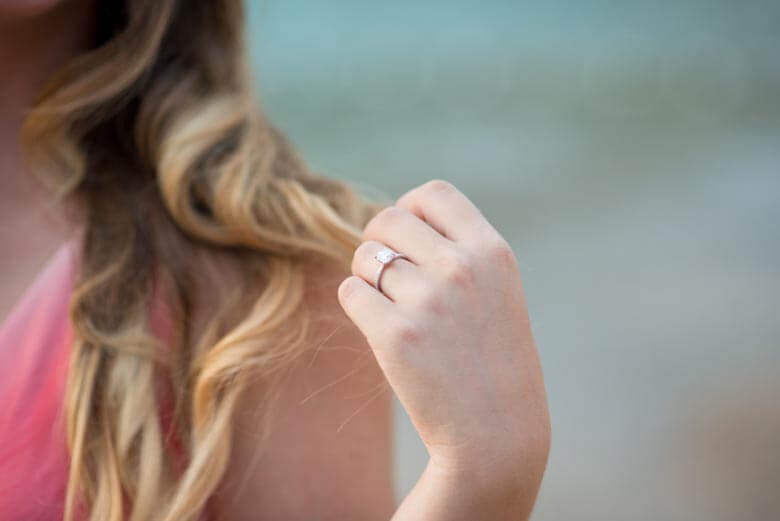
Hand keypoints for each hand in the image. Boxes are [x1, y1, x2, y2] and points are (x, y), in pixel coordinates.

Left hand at [337, 180, 549, 499]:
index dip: (410, 208)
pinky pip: (350, 292)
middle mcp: (460, 267)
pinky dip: (356, 305)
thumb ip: (458, 254)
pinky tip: (378, 327)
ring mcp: (427, 299)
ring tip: (387, 306)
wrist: (496, 432)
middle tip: (382, 271)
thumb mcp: (497, 292)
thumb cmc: (494, 362)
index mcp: (491, 252)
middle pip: (389, 219)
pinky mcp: (395, 334)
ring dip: (365, 277)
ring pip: (364, 257)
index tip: (405, 236)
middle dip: (377, 240)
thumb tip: (392, 224)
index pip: (434, 194)